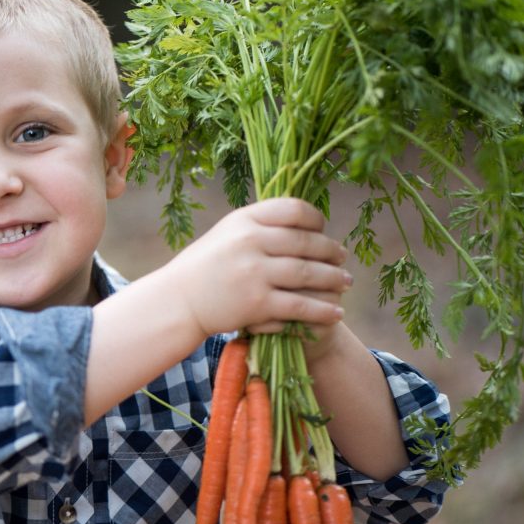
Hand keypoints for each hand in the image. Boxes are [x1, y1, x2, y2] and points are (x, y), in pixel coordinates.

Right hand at [163, 197, 351, 340]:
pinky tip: (336, 313)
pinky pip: (300, 305)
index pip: (293, 210)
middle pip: (306, 242)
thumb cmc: (204, 266)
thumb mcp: (227, 233)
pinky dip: (322, 310)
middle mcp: (250, 242)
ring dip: (334, 279)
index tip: (323, 230)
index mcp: (245, 220)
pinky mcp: (257, 303)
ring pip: (308, 273)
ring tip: (346, 283)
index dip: (316, 220)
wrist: (178, 300)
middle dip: (331, 252)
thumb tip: (302, 221)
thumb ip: (260, 225)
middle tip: (343, 259)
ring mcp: (254, 273)